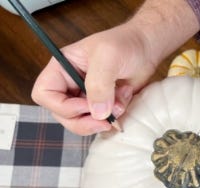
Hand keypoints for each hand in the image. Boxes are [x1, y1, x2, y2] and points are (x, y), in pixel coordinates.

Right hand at [31, 24, 155, 134]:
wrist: (146, 48)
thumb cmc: (124, 44)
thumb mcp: (108, 57)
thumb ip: (99, 85)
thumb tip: (97, 113)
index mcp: (62, 69)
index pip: (44, 95)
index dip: (62, 107)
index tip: (86, 106)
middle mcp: (70, 85)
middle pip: (62, 115)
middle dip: (84, 121)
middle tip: (105, 119)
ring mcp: (86, 97)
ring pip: (82, 122)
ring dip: (103, 119)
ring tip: (119, 103)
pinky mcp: (103, 106)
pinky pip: (102, 121)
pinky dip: (115, 116)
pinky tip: (124, 99)